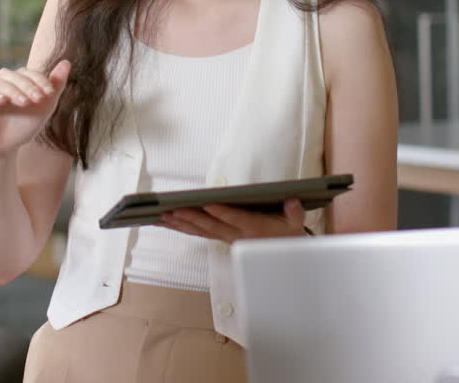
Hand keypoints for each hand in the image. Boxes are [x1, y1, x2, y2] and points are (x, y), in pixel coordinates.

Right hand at [0, 60, 70, 159]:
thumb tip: (67, 62)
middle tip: (38, 99)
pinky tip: (3, 100)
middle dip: (29, 86)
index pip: (30, 73)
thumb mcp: (44, 107)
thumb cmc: (24, 125)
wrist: (5, 147)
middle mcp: (3, 82)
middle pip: (15, 75)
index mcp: (19, 80)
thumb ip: (56, 86)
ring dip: (13, 90)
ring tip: (25, 103)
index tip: (50, 93)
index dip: (40, 80)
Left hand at [159, 198, 307, 243]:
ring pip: (201, 231)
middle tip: (173, 211)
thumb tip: (292, 202)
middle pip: (211, 226)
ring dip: (182, 225)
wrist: (283, 257)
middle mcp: (237, 235)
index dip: (222, 213)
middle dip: (191, 219)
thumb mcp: (295, 224)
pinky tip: (168, 222)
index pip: (236, 220)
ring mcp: (227, 238)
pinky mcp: (220, 238)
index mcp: (254, 228)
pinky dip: (183, 228)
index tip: (209, 205)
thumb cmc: (287, 234)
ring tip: (163, 217)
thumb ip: (293, 213)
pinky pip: (199, 233)